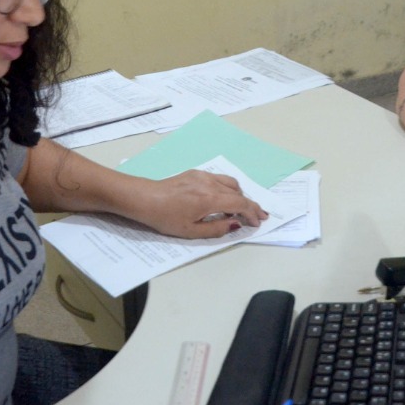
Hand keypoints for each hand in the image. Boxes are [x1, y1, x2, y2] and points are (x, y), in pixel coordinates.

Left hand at [136, 169, 267, 238]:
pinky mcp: (196, 173)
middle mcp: (210, 184)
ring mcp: (203, 176)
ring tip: (242, 207)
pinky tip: (224, 197)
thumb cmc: (166, 218)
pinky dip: (228, 188)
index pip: (240, 204)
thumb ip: (216, 229)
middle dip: (250, 205)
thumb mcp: (191, 231)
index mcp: (209, 199)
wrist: (145, 199)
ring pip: (230, 183)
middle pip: (238, 192)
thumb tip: (235, 224)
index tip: (258, 221)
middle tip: (258, 215)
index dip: (252, 213)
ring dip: (240, 195)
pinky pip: (219, 179)